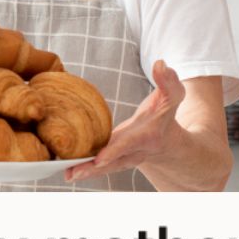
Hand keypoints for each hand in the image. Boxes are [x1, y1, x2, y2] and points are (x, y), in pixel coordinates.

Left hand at [66, 60, 186, 182]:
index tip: (99, 159)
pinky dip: (84, 170)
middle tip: (74, 173)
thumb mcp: (171, 95)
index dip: (114, 150)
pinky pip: (99, 167)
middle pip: (113, 161)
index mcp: (147, 136)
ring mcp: (123, 158)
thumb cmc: (165, 114)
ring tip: (66, 174)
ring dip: (85, 172)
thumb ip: (167, 80)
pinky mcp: (113, 160)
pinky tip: (66, 171)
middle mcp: (135, 151)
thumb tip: (160, 64)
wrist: (167, 141)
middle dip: (94, 168)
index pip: (129, 143)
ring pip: (105, 168)